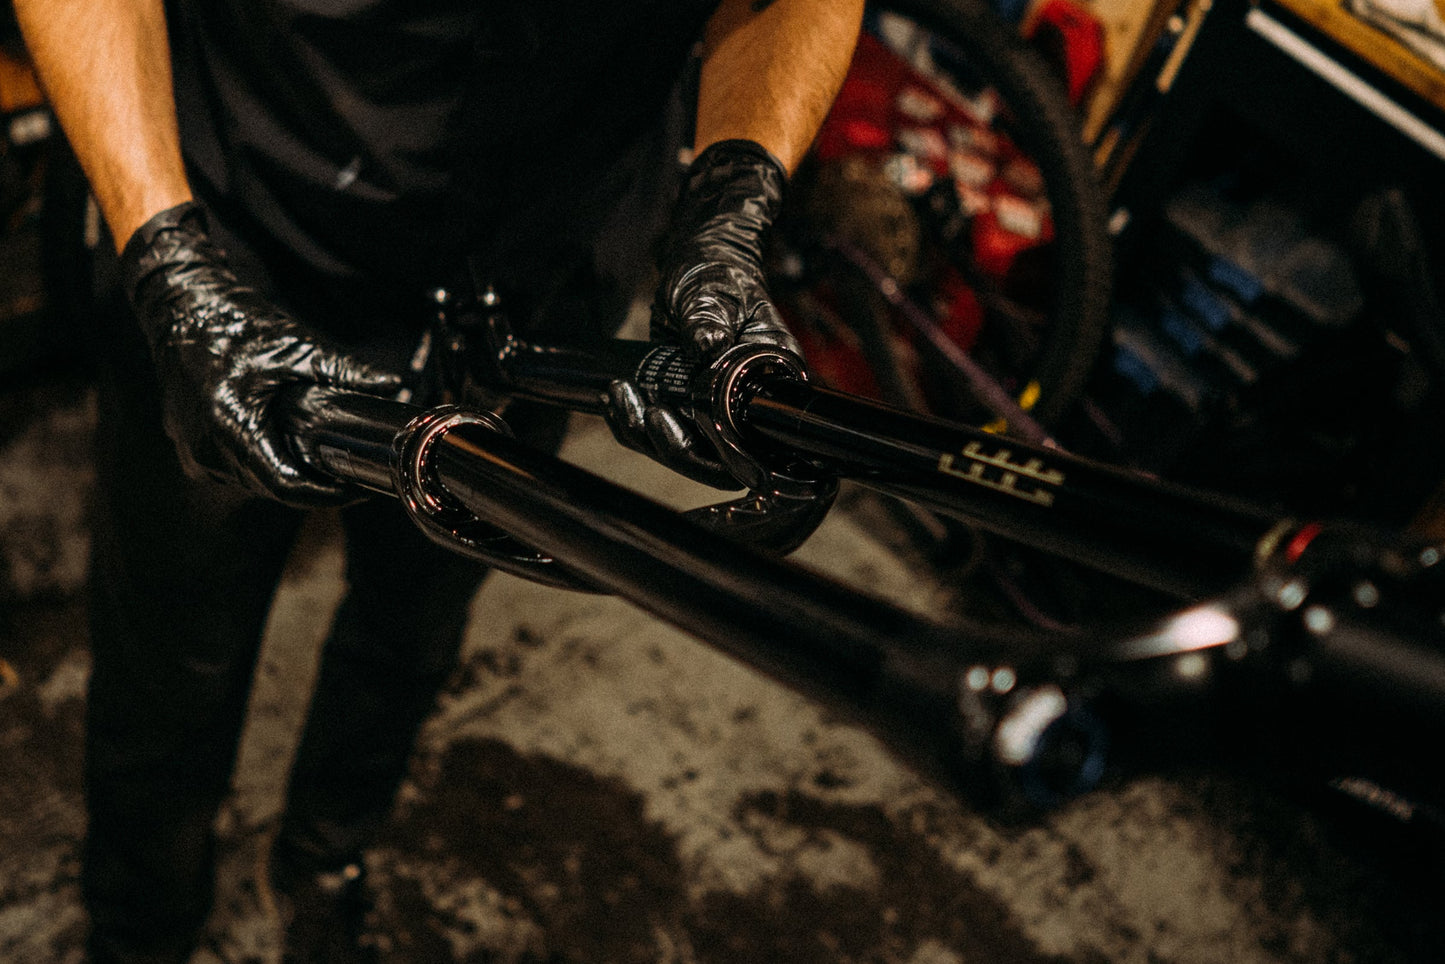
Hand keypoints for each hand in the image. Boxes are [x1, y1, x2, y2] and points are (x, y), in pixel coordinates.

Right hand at [120, 202, 402, 505]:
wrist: (182, 311)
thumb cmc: (234, 326)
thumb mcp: (297, 349)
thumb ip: (346, 373)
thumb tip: (394, 386)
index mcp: (229, 426)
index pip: (287, 485)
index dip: (329, 493)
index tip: (360, 487)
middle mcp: (206, 449)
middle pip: (274, 489)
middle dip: (317, 485)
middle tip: (357, 472)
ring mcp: (195, 454)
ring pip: (257, 483)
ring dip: (294, 477)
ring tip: (332, 464)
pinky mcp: (193, 451)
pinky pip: (239, 472)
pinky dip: (270, 466)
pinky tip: (295, 454)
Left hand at [607, 140, 800, 488]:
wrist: (698, 256)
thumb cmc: (716, 268)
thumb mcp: (712, 292)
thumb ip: (709, 323)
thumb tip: (707, 350)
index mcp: (772, 380)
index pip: (757, 444)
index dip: (720, 452)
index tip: (675, 420)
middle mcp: (748, 403)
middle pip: (715, 457)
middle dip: (671, 445)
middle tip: (642, 412)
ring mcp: (717, 407)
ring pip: (683, 448)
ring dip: (644, 434)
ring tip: (619, 396)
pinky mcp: (687, 402)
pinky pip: (662, 428)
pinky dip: (634, 420)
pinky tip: (616, 397)